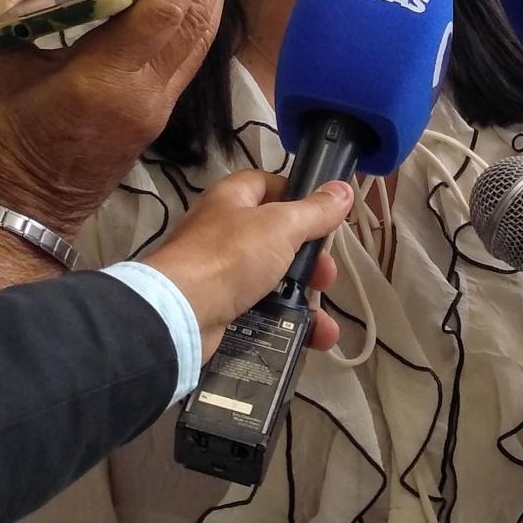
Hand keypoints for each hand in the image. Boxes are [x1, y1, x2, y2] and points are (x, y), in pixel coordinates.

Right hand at [0, 0, 225, 234]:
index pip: (160, 16)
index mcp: (102, 81)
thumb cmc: (3, 139)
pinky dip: (196, 21)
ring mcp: (157, 109)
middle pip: (194, 25)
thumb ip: (13, 11)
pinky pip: (189, 60)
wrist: (24, 209)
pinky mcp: (158, 116)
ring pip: (200, 43)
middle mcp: (143, 95)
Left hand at [145, 170, 350, 358]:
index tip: (324, 218)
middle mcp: (224, 231)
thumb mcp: (281, 226)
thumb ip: (315, 211)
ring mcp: (221, 272)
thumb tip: (343, 188)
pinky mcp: (221, 308)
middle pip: (277, 238)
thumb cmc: (230, 256)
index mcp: (233, 199)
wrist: (179, 314)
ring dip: (303, 300)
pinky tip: (311, 337)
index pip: (269, 185)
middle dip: (309, 260)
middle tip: (325, 277)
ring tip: (323, 321)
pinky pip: (262, 312)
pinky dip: (287, 325)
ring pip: (273, 280)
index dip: (298, 197)